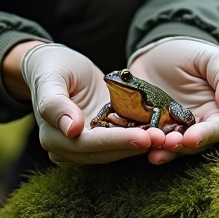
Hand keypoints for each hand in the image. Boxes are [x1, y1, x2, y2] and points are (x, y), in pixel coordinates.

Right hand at [18, 42, 153, 163]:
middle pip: (106, 152)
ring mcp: (86, 145)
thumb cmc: (51, 68)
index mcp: (53, 137)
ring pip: (117, 151)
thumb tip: (72, 130)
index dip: (116, 142)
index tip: (142, 137)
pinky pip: (122, 141)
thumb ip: (56, 104)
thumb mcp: (51, 79)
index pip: (88, 144)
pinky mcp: (102, 137)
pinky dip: (141, 137)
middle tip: (163, 138)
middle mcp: (69, 148)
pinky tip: (161, 132)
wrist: (56, 65)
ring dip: (142, 145)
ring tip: (167, 137)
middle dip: (135, 146)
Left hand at [128, 37, 218, 164]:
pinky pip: (150, 138)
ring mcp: (173, 129)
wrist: (157, 51)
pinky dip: (145, 143)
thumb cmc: (191, 53)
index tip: (193, 139)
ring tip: (152, 151)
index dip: (207, 135)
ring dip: (164, 150)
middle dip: (182, 147)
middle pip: (195, 144)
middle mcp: (197, 126)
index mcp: (218, 111)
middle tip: (168, 144)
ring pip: (172, 146)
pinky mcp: (152, 128)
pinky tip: (137, 143)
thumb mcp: (211, 59)